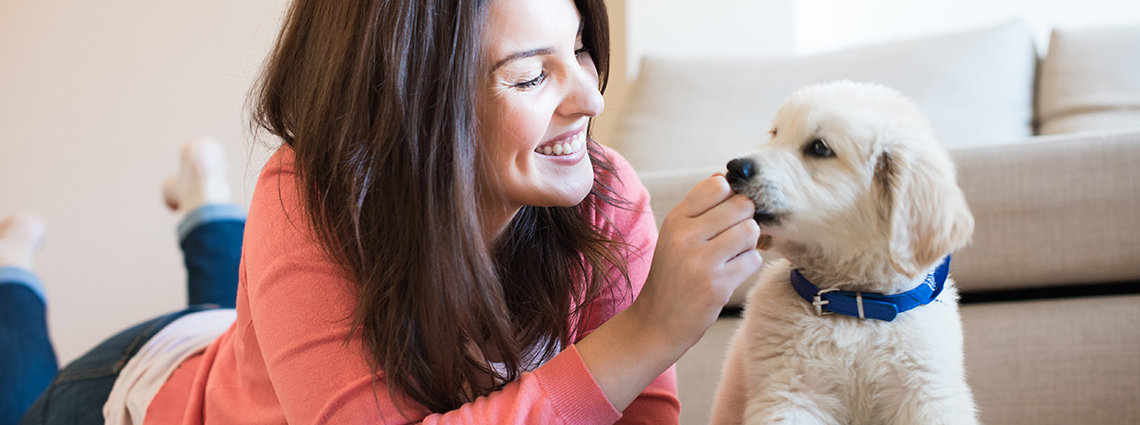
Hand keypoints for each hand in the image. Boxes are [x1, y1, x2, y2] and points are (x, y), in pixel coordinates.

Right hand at [632, 174, 762, 349]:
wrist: (657, 321)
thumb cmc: (672, 275)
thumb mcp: (675, 235)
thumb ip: (698, 208)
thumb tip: (723, 177)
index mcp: (675, 219)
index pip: (717, 185)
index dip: (730, 197)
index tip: (726, 214)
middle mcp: (686, 236)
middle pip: (741, 205)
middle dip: (745, 219)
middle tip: (734, 237)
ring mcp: (701, 261)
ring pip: (751, 231)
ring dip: (750, 243)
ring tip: (734, 255)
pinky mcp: (716, 285)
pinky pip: (753, 260)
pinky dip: (748, 265)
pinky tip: (732, 273)